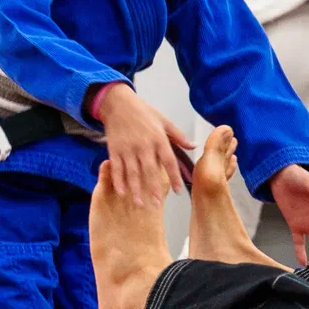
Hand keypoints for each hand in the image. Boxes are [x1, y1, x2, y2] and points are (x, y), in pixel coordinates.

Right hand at [97, 84, 192, 205]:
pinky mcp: (114, 149)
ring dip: (136, 189)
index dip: (174, 177)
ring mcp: (128, 149)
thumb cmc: (144, 112)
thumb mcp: (164, 120)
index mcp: (159, 139)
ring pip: (132, 173)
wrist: (118, 103)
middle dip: (154, 189)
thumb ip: (178, 135)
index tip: (179, 191)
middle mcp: (144, 146)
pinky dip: (118, 181)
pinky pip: (116, 168)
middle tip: (158, 205)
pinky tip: (122, 193)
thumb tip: (194, 145)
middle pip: (150, 171)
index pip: (169, 162)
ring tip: (140, 204)